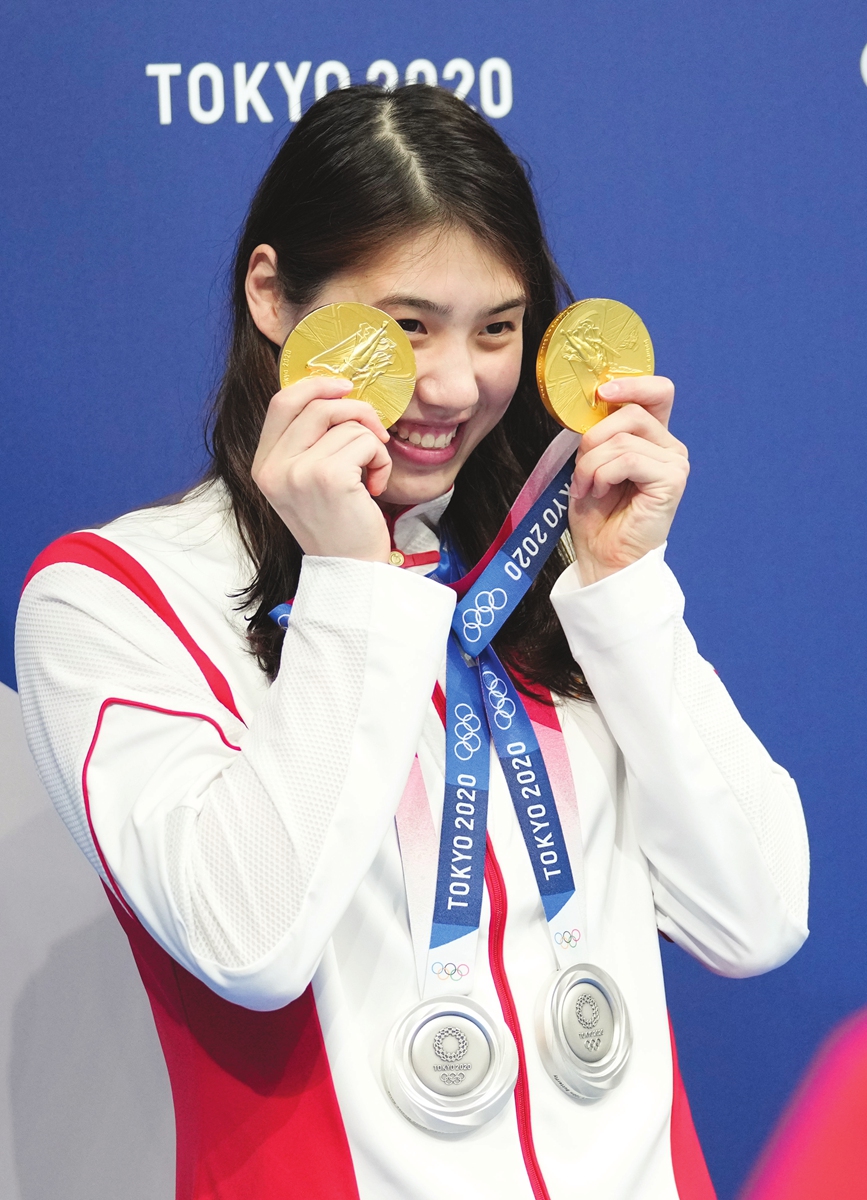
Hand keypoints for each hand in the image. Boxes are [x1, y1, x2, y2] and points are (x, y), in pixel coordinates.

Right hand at [252, 376, 392, 560]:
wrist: (350, 570)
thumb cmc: (337, 525)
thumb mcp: (306, 482)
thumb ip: (307, 442)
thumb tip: (335, 395)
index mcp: (263, 466)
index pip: (281, 403)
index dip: (315, 386)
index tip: (345, 388)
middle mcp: (274, 468)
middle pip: (317, 406)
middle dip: (356, 410)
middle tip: (376, 433)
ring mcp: (299, 472)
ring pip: (348, 424)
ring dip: (372, 446)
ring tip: (370, 476)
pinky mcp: (329, 477)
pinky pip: (366, 442)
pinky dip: (381, 461)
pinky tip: (375, 487)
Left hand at [567, 376, 688, 584]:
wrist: (603, 557)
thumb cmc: (597, 515)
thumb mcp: (591, 462)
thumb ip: (599, 432)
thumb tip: (595, 403)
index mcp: (653, 438)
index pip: (656, 392)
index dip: (630, 384)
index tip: (600, 392)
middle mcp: (669, 446)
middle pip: (631, 412)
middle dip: (594, 438)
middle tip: (582, 470)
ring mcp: (674, 462)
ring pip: (622, 438)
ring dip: (592, 464)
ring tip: (588, 488)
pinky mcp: (672, 480)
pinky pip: (627, 459)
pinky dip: (602, 474)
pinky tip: (599, 493)